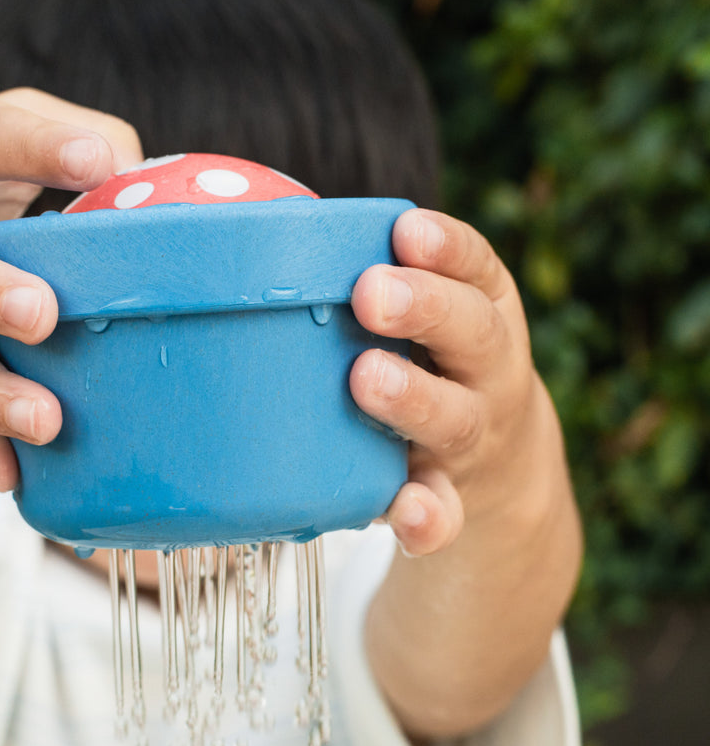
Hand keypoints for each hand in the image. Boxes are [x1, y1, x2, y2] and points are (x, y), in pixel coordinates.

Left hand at [348, 208, 551, 555]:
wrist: (498, 463)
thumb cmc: (429, 364)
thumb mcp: (427, 319)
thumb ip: (370, 285)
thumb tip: (248, 238)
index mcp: (480, 309)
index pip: (474, 267)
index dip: (445, 247)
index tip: (405, 230)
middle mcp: (487, 368)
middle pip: (473, 332)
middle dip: (425, 308)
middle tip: (371, 294)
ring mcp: (472, 435)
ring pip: (456, 416)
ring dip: (415, 397)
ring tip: (367, 378)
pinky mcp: (451, 495)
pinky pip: (445, 510)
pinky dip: (427, 515)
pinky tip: (409, 513)